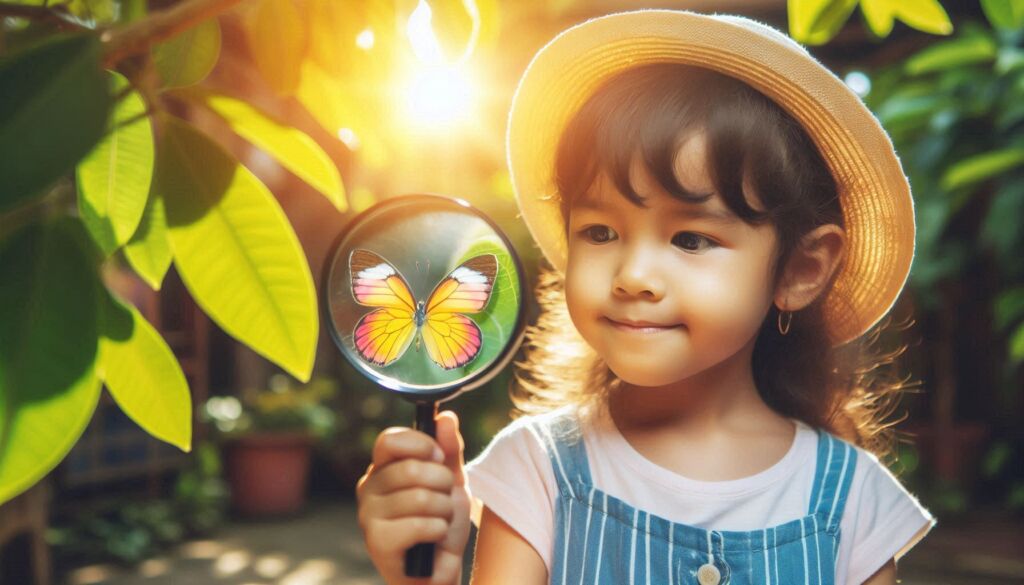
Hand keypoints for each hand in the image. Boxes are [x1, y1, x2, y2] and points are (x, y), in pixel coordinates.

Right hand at [356, 410, 471, 584]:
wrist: (438, 570)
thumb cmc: (440, 523)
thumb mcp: (450, 482)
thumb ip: (448, 450)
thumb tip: (446, 417)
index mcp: (382, 468)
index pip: (390, 440)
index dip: (421, 444)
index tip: (439, 457)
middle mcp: (368, 489)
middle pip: (411, 469)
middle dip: (443, 483)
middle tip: (446, 497)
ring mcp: (368, 516)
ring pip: (420, 497)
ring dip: (445, 510)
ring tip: (442, 520)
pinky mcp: (378, 543)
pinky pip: (420, 524)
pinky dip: (439, 529)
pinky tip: (435, 537)